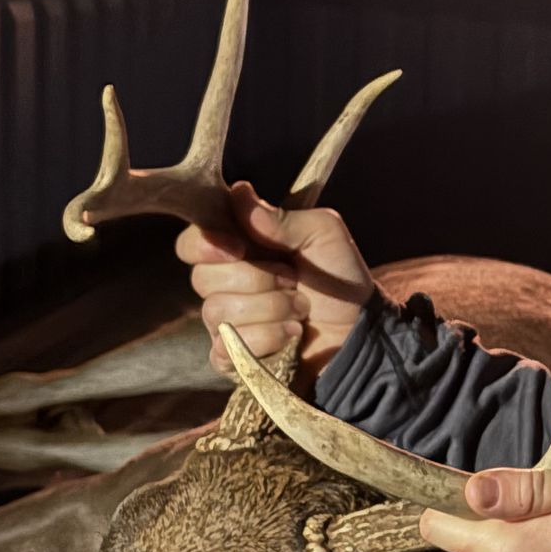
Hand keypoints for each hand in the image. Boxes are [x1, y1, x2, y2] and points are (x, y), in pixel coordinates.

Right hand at [176, 183, 376, 380]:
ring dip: (271, 308)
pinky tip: (291, 334)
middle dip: (257, 279)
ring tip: (300, 308)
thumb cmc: (340, 277)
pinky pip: (228, 348)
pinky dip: (268, 338)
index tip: (239, 246)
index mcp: (238, 249)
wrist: (359, 329)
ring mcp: (226, 324)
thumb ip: (283, 217)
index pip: (191, 244)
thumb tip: (238, 194)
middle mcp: (224, 285)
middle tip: (292, 279)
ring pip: (218, 313)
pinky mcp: (233, 357)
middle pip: (202, 279)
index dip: (206, 244)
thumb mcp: (324, 234)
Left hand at [417, 457, 550, 551]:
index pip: (438, 525)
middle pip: (460, 534)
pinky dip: (519, 545)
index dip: (452, 494)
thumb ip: (529, 488)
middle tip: (537, 496)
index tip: (487, 482)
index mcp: (508, 551)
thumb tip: (473, 490)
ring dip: (505, 528)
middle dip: (486, 512)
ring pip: (482, 549)